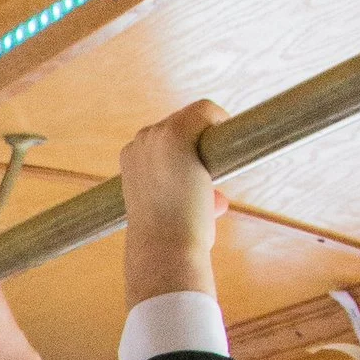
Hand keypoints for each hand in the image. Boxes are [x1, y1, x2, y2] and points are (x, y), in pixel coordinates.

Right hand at [119, 99, 225, 308]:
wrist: (164, 248)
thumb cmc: (168, 241)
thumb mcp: (167, 215)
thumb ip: (183, 201)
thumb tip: (217, 201)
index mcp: (131, 158)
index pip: (165, 138)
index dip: (187, 151)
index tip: (200, 173)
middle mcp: (140, 142)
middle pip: (179, 123)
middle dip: (199, 144)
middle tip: (211, 174)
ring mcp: (156, 136)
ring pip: (193, 116)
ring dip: (209, 135)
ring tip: (219, 163)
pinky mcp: (176, 134)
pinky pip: (205, 110)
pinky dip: (219, 119)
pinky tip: (227, 140)